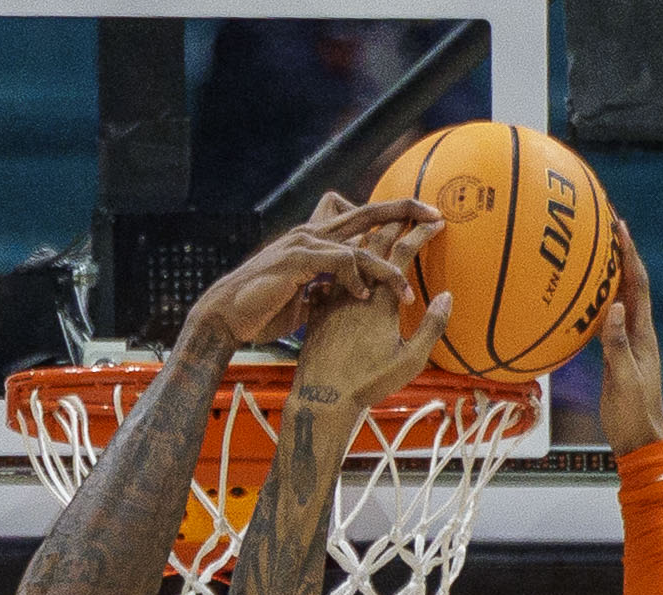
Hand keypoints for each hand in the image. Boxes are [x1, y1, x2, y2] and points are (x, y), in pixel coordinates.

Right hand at [185, 196, 433, 351]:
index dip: (391, 218)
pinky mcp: (297, 260)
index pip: (362, 220)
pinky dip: (354, 278)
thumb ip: (326, 290)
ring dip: (386, 269)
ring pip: (359, 243)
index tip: (422, 223)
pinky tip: (360, 298)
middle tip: (436, 216)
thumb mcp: (303, 300)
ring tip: (407, 291)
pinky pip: (338, 261)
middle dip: (405, 210)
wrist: (226, 317)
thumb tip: (348, 293)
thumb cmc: (261, 310)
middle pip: (369, 211)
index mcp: (317, 240)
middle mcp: (314, 233)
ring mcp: (305, 243)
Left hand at [291, 210, 450, 416]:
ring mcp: (333, 297)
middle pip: (376, 242)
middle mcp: (356, 290)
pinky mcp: (318, 309)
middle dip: (396, 221)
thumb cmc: (367, 384)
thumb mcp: (409, 361)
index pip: (403, 251)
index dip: (422, 232)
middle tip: (412, 212)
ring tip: (382, 228)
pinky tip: (347, 261)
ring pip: (351, 254)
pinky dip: (343, 261)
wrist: (321, 400)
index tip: (437, 222)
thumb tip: (447, 296)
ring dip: (369, 236)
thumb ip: (431, 327)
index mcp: (381, 299)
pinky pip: (330, 274)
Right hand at [597, 220, 662, 458]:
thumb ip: (617, 345)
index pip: (637, 285)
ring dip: (611, 275)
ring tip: (596, 253)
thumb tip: (615, 307)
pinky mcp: (618, 355)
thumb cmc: (633, 413)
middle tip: (607, 227)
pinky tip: (587, 298)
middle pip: (631, 285)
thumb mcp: (624, 379)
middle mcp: (638, 332)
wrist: (639, 439)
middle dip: (621, 254)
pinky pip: (609, 321)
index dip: (629, 255)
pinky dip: (599, 303)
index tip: (620, 227)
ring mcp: (629, 343)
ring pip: (621, 300)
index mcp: (643, 334)